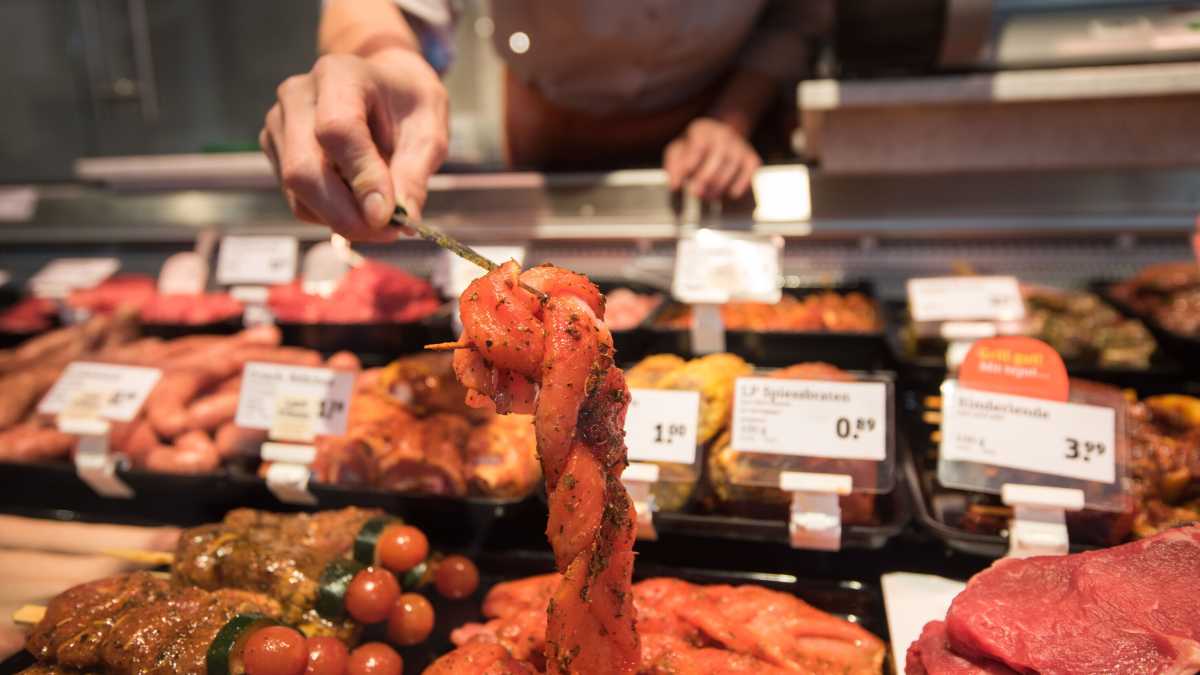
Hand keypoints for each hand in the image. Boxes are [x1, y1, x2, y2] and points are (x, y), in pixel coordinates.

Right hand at [260, 49, 448, 240]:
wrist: (383, 85)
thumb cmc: (407, 103)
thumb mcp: (429, 130)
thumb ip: (415, 172)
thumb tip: (403, 220)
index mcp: (339, 75)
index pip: (337, 131)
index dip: (362, 178)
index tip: (388, 215)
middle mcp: (298, 95)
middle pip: (303, 169)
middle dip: (346, 214)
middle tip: (388, 231)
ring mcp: (280, 123)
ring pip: (297, 192)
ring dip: (341, 219)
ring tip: (382, 219)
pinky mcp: (276, 150)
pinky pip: (297, 199)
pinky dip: (330, 215)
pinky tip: (358, 205)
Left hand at [663, 118, 760, 200]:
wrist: (719, 139)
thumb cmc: (693, 150)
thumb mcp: (678, 153)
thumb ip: (673, 168)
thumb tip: (674, 186)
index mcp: (702, 130)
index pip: (699, 143)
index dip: (692, 159)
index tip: (686, 174)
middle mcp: (723, 134)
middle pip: (718, 155)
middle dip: (706, 177)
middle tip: (696, 193)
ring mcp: (739, 146)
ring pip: (733, 165)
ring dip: (720, 184)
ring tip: (708, 197)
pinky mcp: (751, 158)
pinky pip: (749, 171)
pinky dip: (741, 184)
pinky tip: (730, 195)